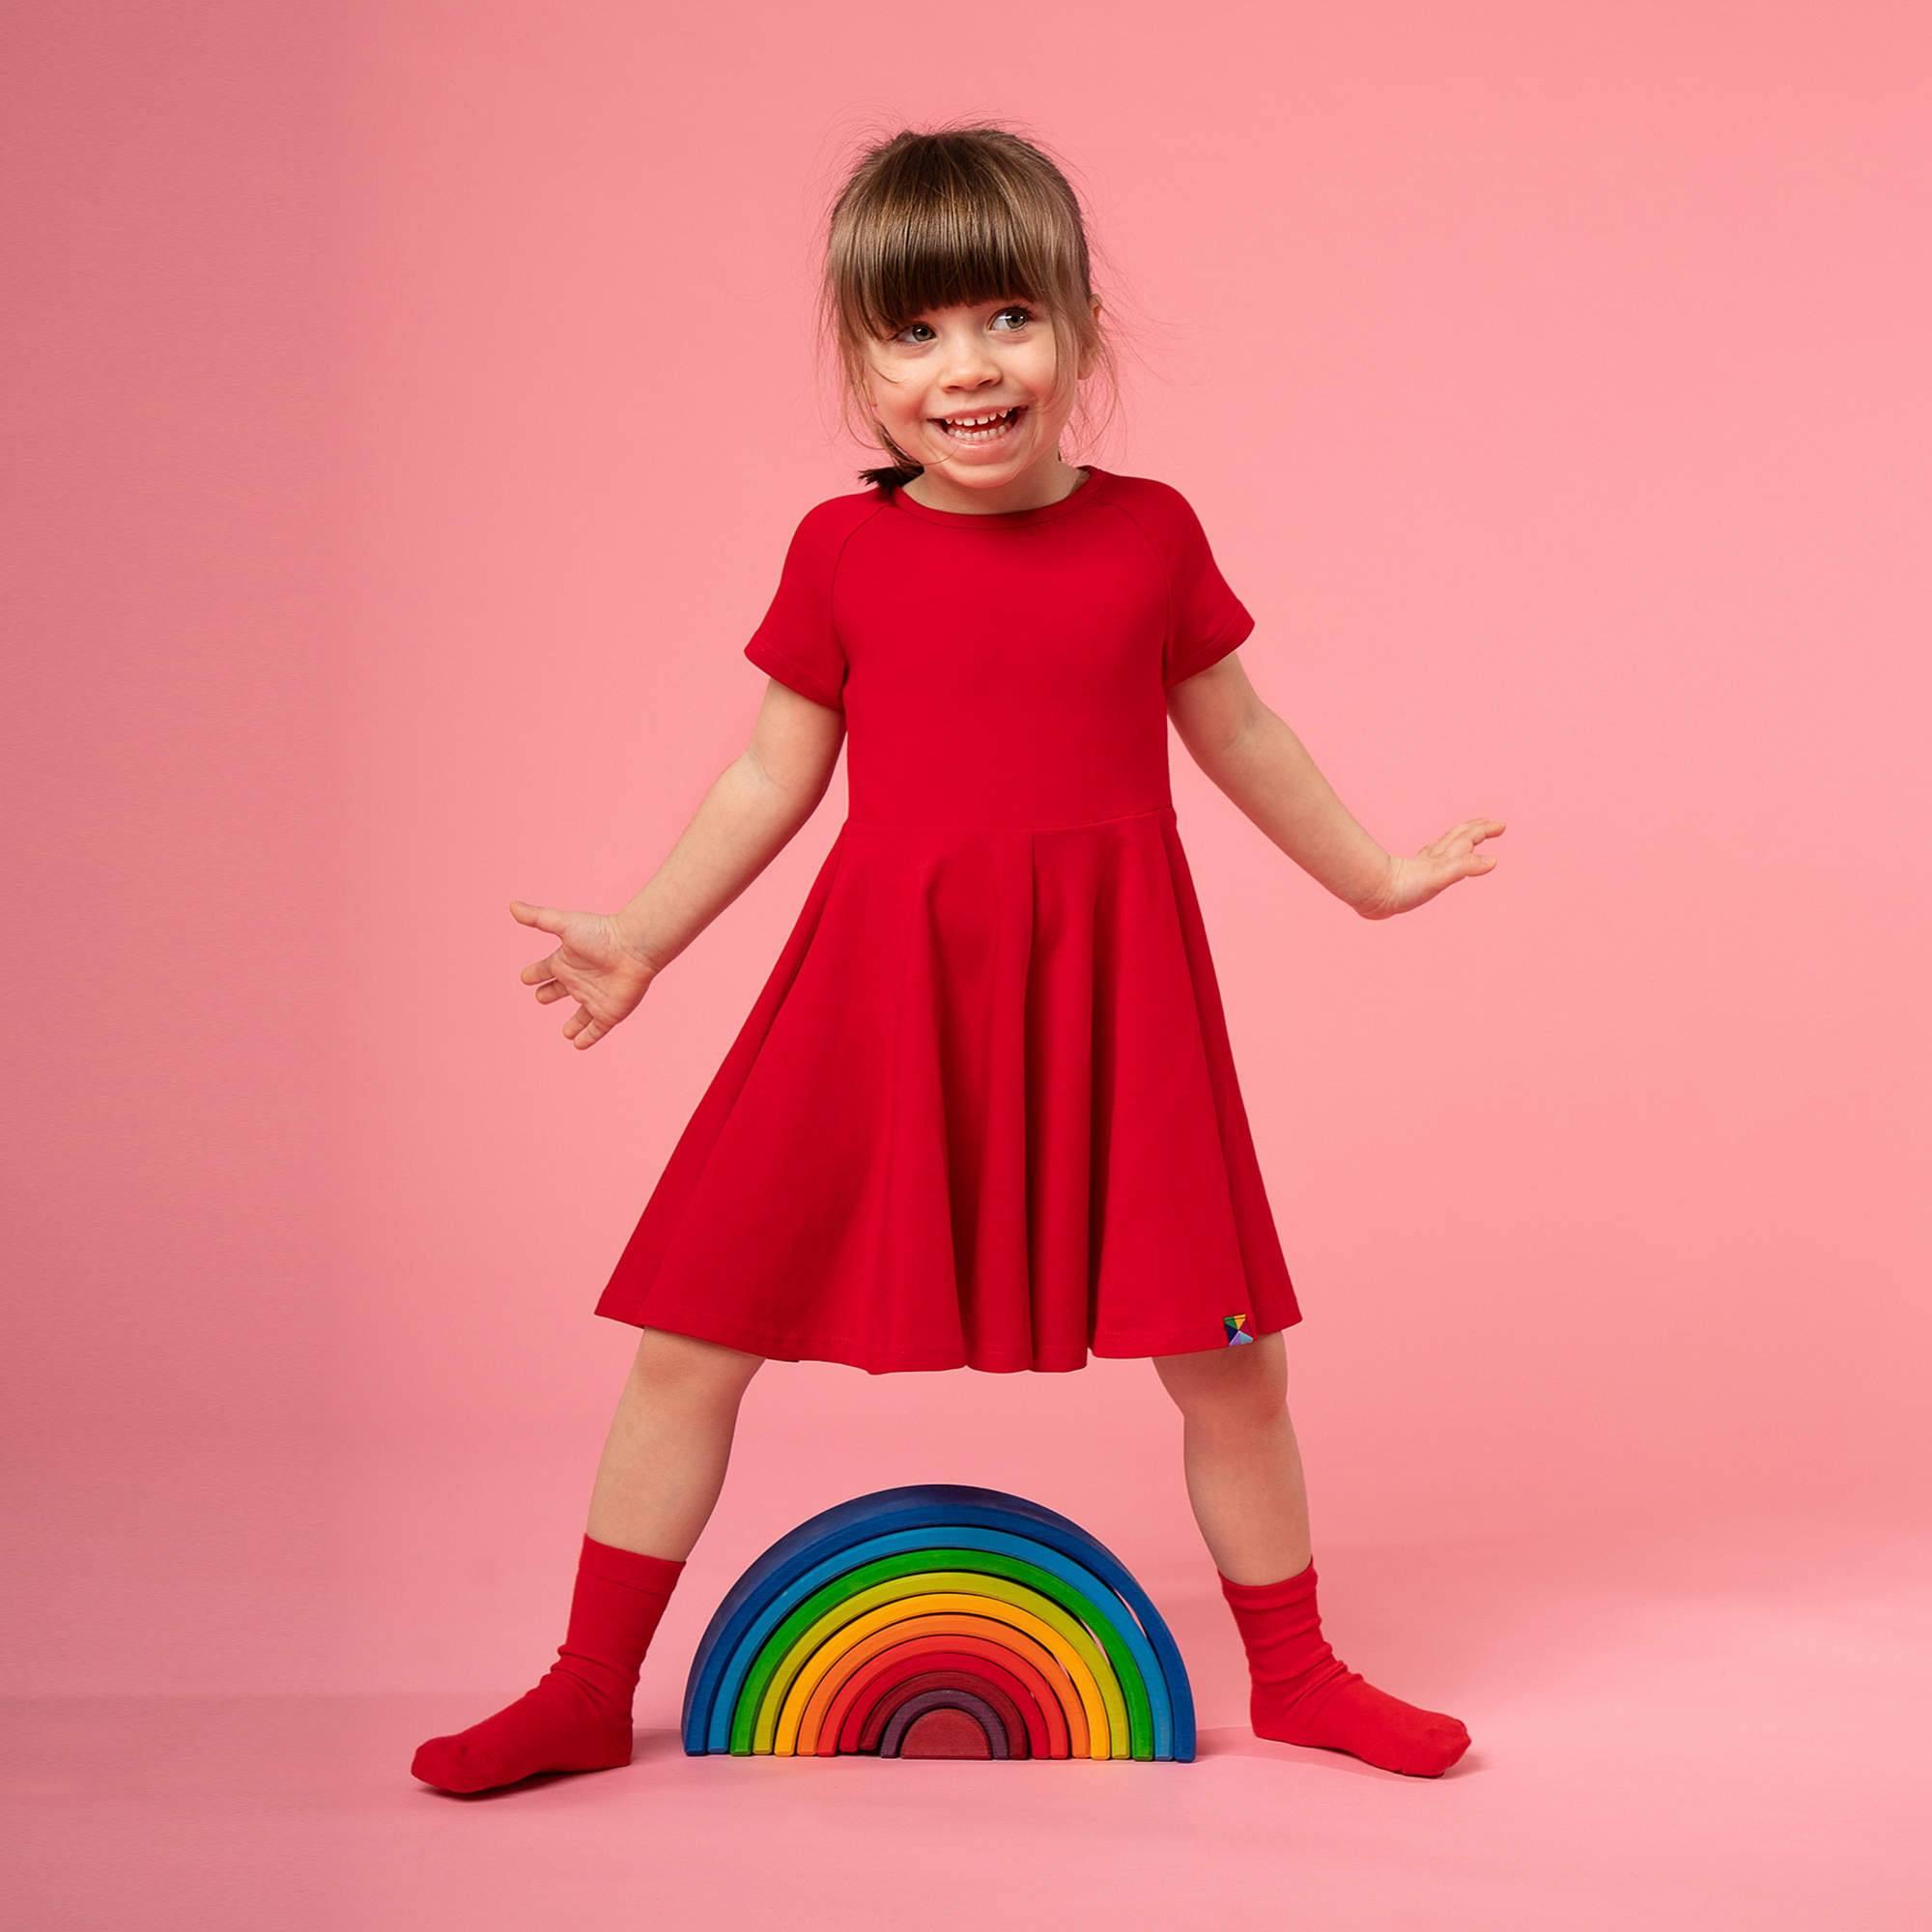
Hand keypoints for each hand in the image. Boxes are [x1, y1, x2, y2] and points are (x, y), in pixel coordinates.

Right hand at [509, 899, 660, 1050]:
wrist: (634, 948)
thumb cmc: (601, 934)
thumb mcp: (564, 925)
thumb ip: (537, 918)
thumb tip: (512, 905)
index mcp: (566, 961)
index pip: (543, 970)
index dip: (533, 974)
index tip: (525, 978)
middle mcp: (579, 980)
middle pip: (559, 991)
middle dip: (549, 994)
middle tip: (541, 997)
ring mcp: (593, 998)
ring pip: (580, 1016)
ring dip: (573, 1025)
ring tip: (566, 1033)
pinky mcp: (608, 1013)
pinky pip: (595, 1030)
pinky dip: (587, 1039)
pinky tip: (578, 1045)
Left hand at [1359, 819, 1505, 918]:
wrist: (1374, 894)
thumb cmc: (1404, 887)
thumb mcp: (1440, 877)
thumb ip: (1465, 866)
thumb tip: (1493, 860)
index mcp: (1444, 856)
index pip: (1468, 837)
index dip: (1485, 830)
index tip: (1502, 825)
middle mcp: (1435, 856)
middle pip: (1459, 835)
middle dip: (1477, 828)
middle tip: (1493, 824)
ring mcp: (1423, 864)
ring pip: (1447, 844)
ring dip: (1462, 837)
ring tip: (1470, 836)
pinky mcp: (1413, 874)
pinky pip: (1433, 858)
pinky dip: (1443, 853)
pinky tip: (1437, 858)